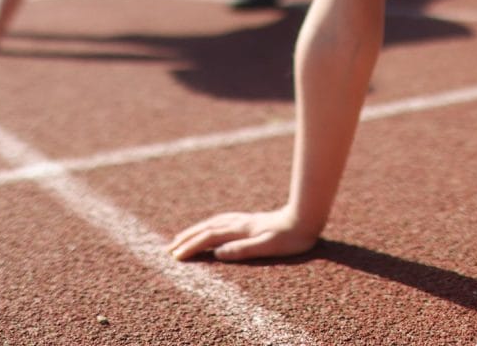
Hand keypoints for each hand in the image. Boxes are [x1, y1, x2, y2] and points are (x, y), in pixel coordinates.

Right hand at [167, 208, 319, 261]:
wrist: (306, 218)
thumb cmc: (290, 239)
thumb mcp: (268, 247)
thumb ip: (243, 250)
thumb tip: (218, 253)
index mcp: (240, 231)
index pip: (209, 238)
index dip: (191, 247)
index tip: (176, 257)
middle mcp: (238, 223)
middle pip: (206, 229)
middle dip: (186, 238)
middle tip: (169, 249)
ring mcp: (243, 220)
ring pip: (212, 224)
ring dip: (195, 231)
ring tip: (182, 238)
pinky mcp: (249, 221)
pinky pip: (221, 222)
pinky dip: (208, 226)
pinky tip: (209, 229)